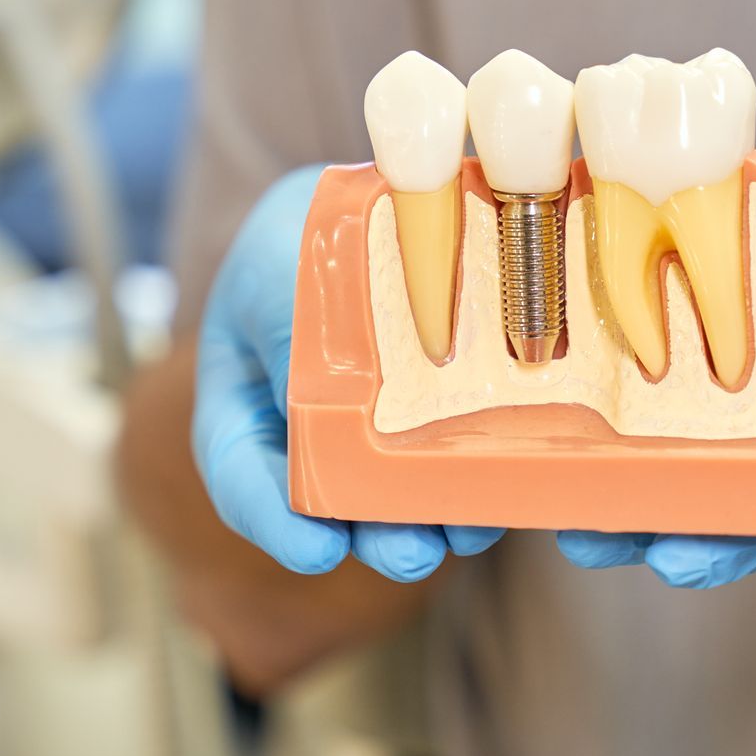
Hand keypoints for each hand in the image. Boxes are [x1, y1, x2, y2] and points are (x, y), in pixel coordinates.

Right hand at [193, 166, 504, 581]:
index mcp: (244, 400)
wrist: (377, 199)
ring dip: (437, 518)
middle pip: (333, 504)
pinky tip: (515, 483)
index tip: (315, 552)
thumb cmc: (307, 229)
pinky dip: (484, 473)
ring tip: (471, 532)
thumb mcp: (278, 262)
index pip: (240, 474)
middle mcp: (311, 434)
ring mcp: (380, 433)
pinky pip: (462, 453)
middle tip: (412, 555)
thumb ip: (287, 325)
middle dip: (375, 536)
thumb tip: (320, 396)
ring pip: (403, 493)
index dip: (273, 519)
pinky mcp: (446, 417)